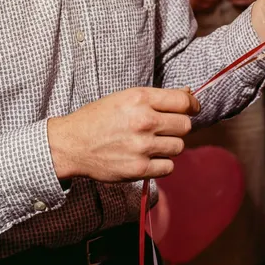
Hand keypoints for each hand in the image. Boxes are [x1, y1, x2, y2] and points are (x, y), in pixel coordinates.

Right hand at [47, 87, 199, 181]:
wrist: (73, 143)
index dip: (192, 105)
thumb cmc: (98, 118)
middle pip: (185, 126)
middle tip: (165, 127)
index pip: (183, 102)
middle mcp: (144, 121)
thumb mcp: (124, 98)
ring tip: (151, 142)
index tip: (191, 109)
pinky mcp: (139, 169)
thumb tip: (188, 96)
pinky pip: (168, 167)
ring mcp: (142, 146)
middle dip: (178, 126)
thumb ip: (156, 98)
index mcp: (139, 98)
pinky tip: (147, 156)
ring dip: (169, 145)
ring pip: (179, 147)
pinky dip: (161, 163)